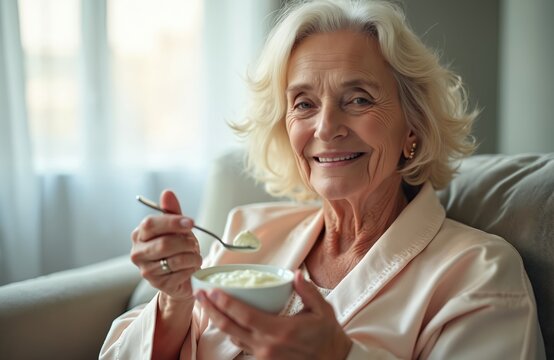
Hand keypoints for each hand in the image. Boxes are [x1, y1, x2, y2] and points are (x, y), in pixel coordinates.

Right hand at [130, 190, 201, 300]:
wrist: (180, 277)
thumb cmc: (177, 249)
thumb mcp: (177, 228)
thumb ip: (172, 212)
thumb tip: (167, 193)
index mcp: (139, 235)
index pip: (151, 224)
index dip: (172, 222)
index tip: (191, 223)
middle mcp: (138, 253)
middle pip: (164, 243)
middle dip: (186, 242)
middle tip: (194, 243)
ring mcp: (146, 271)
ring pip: (176, 259)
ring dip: (193, 256)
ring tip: (194, 256)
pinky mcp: (158, 284)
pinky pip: (181, 273)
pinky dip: (192, 269)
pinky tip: (190, 268)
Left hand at [196, 270, 351, 358]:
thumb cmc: (328, 337)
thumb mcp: (322, 310)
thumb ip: (307, 291)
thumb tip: (295, 274)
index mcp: (279, 331)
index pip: (243, 315)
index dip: (224, 303)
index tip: (211, 291)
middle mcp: (266, 346)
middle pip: (229, 328)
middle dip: (210, 310)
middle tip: (198, 295)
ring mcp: (264, 357)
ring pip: (233, 338)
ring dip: (218, 322)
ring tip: (208, 306)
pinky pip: (242, 346)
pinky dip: (232, 332)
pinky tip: (227, 321)